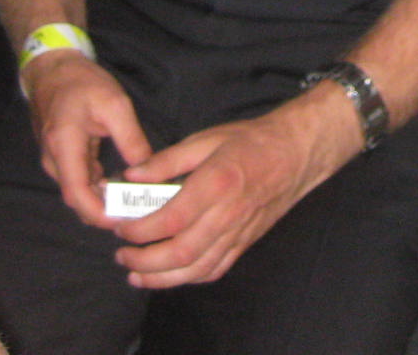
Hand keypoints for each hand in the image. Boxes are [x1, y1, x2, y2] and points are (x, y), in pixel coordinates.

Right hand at [22, 51, 152, 227]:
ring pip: (78, 190)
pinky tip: (121, 186)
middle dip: (104, 211)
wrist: (52, 69)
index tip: (124, 221)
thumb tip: (146, 170)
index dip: (99, 213)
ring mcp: (55, 159)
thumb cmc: (82, 82)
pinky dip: (98, 187)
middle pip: (77, 198)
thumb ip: (130, 139)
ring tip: (135, 201)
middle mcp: (54, 160)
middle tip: (137, 214)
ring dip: (102, 200)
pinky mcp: (61, 156)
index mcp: (64, 146)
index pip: (77, 194)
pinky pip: (79, 178)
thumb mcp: (115, 104)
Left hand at [105, 89, 363, 289]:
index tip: (120, 227)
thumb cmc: (251, 140)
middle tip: (122, 255)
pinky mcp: (246, 243)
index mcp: (216, 183)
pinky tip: (170, 275)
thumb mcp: (207, 138)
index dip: (140, 229)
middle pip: (181, 252)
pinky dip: (189, 278)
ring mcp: (239, 233)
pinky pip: (215, 269)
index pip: (171, 218)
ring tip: (136, 274)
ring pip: (197, 269)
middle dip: (145, 260)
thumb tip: (132, 175)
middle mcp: (228, 214)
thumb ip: (168, 160)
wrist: (296, 153)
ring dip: (162, 278)